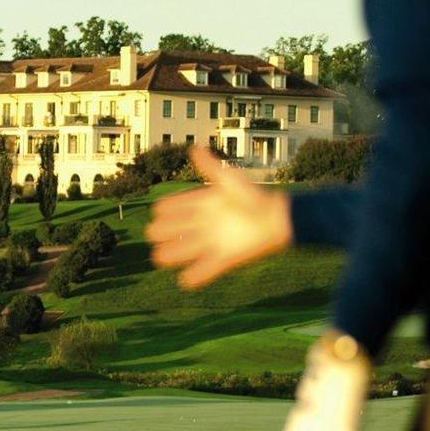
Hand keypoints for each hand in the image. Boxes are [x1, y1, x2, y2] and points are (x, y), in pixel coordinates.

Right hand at [145, 145, 291, 287]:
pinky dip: (196, 276)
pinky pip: (207, 270)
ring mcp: (214, 242)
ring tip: (158, 258)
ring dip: (172, 254)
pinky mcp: (225, 258)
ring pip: (186, 250)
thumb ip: (211, 168)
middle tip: (152, 233)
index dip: (166, 209)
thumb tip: (193, 149)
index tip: (158, 210)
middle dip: (163, 231)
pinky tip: (184, 281)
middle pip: (177, 229)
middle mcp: (205, 224)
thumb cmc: (254, 197)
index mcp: (205, 204)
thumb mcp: (229, 181)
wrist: (277, 219)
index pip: (178, 207)